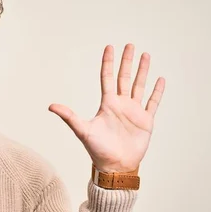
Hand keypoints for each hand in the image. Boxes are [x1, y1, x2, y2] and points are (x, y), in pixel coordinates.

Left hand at [49, 44, 164, 172]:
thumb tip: (51, 106)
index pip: (107, 78)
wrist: (114, 166)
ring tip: (146, 55)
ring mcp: (134, 112)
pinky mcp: (146, 121)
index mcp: (107, 104)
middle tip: (130, 45)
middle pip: (125, 77)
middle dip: (127, 61)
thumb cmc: (97, 150)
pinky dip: (157, 91)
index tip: (110, 47)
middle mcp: (121, 105)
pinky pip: (153, 102)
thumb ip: (69, 116)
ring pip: (139, 86)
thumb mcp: (82, 130)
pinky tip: (159, 79)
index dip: (108, 63)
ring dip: (143, 71)